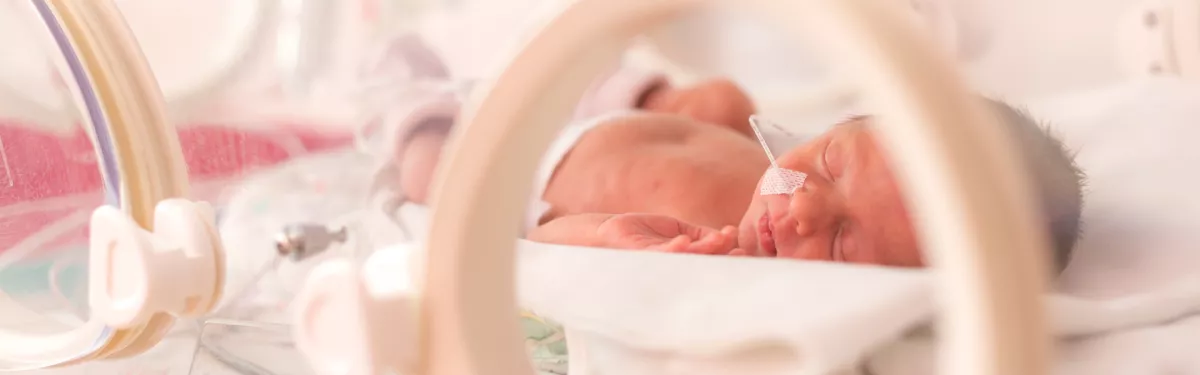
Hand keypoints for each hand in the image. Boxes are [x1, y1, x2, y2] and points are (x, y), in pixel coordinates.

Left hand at [595, 213, 741, 254]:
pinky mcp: (644, 257)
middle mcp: (675, 266)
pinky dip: (675, 250)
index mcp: (686, 259)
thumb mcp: (678, 229)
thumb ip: (700, 233)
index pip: (712, 259)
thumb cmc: (644, 233)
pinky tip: (684, 242)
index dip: (728, 256)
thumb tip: (725, 236)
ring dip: (705, 251)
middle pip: (704, 264)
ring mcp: (661, 264)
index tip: (744, 249)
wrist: (610, 233)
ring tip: (720, 241)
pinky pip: (663, 256)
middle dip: (723, 259)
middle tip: (740, 254)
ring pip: (688, 260)